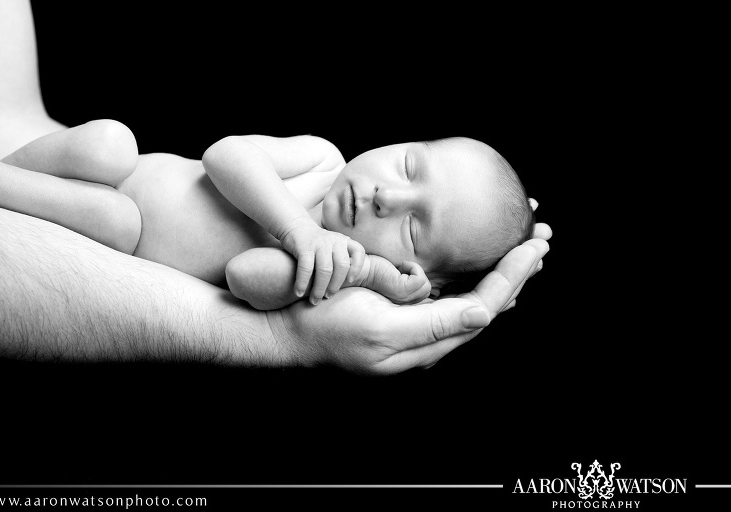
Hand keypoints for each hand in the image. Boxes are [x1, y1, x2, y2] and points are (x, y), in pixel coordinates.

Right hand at [270, 232, 549, 374]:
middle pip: (485, 306)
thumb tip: (483, 313)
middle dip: (516, 274)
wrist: (286, 331)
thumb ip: (433, 323)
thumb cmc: (325, 326)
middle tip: (541, 241)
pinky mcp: (401, 320)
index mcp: (425, 344)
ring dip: (499, 277)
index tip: (533, 247)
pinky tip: (483, 274)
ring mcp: (414, 331)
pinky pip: (449, 302)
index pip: (484, 307)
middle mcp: (426, 341)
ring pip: (470, 303)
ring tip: (524, 254)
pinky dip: (473, 282)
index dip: (512, 276)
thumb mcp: (380, 327)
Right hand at [279, 217, 365, 304]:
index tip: (350, 280)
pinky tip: (299, 292)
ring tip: (315, 300)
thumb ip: (340, 259)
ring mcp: (320, 243)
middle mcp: (334, 241)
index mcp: (343, 241)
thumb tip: (348, 285)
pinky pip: (306, 268)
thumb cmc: (316, 245)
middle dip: (335, 285)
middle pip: (341, 266)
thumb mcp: (332, 247)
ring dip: (319, 288)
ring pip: (325, 269)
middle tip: (327, 297)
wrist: (295, 226)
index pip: (358, 251)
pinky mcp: (304, 246)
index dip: (357, 267)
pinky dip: (303, 283)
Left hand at [354, 255, 430, 303]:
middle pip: (427, 290)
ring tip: (399, 269)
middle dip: (417, 275)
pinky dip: (413, 267)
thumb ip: (410, 283)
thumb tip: (422, 278)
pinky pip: (420, 278)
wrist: (363, 269)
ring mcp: (403, 298)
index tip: (402, 274)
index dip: (417, 279)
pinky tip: (399, 267)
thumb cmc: (377, 270)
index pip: (424, 294)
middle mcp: (404, 304)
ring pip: (425, 286)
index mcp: (404, 303)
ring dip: (415, 271)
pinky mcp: (402, 290)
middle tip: (400, 271)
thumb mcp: (398, 279)